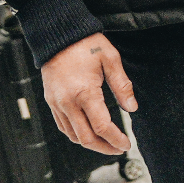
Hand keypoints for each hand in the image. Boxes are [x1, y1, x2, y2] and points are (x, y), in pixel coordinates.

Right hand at [39, 32, 136, 155]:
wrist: (56, 33)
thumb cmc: (86, 44)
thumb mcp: (110, 59)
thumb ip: (122, 85)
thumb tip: (132, 108)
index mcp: (84, 93)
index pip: (102, 127)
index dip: (116, 139)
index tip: (127, 144)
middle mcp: (67, 102)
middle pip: (86, 138)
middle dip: (105, 148)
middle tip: (119, 149)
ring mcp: (56, 103)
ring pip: (73, 136)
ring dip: (90, 144)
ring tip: (106, 143)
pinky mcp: (51, 101)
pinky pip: (63, 126)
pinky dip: (76, 135)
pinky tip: (89, 133)